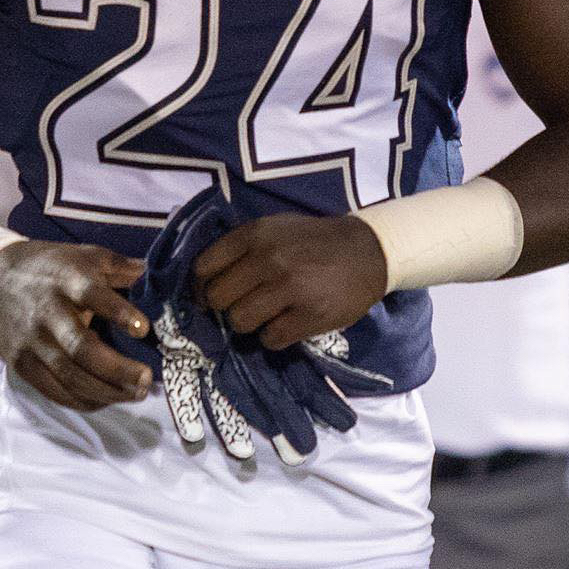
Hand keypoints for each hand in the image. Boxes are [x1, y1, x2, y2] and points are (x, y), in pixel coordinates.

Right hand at [0, 240, 151, 411]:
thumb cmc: (51, 267)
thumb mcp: (85, 255)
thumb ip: (120, 266)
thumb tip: (152, 276)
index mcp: (66, 280)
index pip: (92, 295)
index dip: (118, 312)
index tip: (143, 328)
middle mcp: (47, 313)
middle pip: (80, 348)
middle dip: (116, 369)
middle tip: (146, 379)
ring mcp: (32, 342)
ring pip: (69, 376)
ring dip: (106, 391)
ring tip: (136, 394)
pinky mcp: (22, 364)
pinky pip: (54, 391)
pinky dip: (83, 401)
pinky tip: (107, 400)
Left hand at [194, 212, 388, 351]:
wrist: (367, 252)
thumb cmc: (313, 242)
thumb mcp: (274, 229)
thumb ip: (241, 249)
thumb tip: (203, 282)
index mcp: (255, 234)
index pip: (203, 268)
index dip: (200, 287)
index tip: (209, 297)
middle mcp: (268, 258)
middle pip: (217, 298)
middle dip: (226, 307)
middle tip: (244, 305)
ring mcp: (289, 288)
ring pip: (239, 322)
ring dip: (250, 323)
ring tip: (268, 314)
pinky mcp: (309, 315)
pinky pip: (269, 339)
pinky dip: (274, 336)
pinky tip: (288, 322)